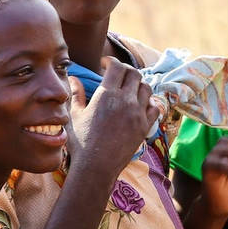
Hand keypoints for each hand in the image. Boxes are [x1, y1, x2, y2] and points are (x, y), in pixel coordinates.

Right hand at [66, 59, 159, 177]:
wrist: (97, 167)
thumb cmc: (82, 142)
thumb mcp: (74, 116)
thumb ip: (76, 94)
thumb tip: (73, 78)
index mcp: (107, 95)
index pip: (117, 66)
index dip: (111, 61)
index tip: (105, 65)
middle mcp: (126, 101)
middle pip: (134, 74)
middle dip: (126, 71)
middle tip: (118, 76)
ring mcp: (138, 114)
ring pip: (146, 88)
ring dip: (138, 85)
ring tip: (129, 90)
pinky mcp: (145, 127)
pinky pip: (154, 107)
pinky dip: (149, 102)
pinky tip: (140, 105)